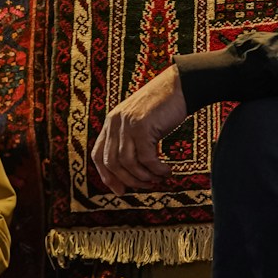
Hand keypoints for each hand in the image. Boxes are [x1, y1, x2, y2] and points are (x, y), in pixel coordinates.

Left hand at [92, 65, 188, 194]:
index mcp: (111, 122)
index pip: (98, 155)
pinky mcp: (143, 126)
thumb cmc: (163, 108)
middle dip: (128, 180)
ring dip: (144, 176)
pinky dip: (156, 169)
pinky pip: (146, 158)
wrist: (180, 86)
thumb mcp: (140, 123)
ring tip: (158, 179)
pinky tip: (167, 171)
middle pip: (111, 162)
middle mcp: (115, 122)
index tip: (120, 191)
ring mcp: (128, 124)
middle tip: (146, 186)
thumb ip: (130, 140)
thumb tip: (132, 170)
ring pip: (128, 162)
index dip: (107, 176)